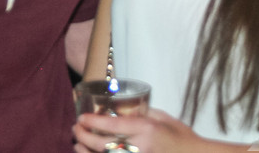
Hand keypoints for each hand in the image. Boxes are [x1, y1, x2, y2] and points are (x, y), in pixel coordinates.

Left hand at [73, 108, 202, 152]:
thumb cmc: (182, 137)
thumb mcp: (164, 118)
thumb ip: (143, 113)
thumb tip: (123, 109)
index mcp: (146, 129)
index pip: (113, 126)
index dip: (93, 122)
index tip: (82, 117)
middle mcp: (140, 147)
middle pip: (103, 144)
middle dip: (85, 136)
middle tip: (76, 128)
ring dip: (87, 151)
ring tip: (77, 143)